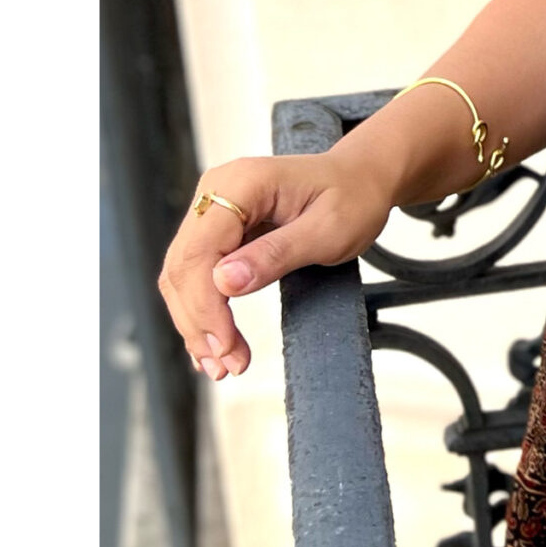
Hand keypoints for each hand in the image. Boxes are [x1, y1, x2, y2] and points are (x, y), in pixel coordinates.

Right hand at [156, 150, 395, 381]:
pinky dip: (202, 311)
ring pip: (183, 275)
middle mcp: (217, 191)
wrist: (362, 179)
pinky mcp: (218, 228)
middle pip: (184, 266)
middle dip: (199, 322)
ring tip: (222, 366)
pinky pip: (197, 273)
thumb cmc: (353, 199)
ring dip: (197, 323)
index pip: (201, 251)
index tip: (226, 347)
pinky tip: (212, 345)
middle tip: (226, 368)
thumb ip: (276, 254)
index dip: (205, 305)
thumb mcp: (328, 231)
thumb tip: (223, 282)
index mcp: (241, 183)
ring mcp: (214, 209)